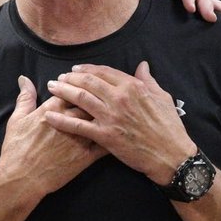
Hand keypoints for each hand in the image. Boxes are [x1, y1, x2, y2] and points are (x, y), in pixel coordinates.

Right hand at [0, 76, 105, 195]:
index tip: (82, 85)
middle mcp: (69, 121)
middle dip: (97, 96)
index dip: (79, 85)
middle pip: (90, 101)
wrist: (22, 178)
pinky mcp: (86, 156)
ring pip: (100, 120)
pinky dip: (114, 137)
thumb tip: (25, 79)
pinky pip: (105, 145)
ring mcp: (79, 138)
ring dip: (109, 114)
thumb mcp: (17, 120)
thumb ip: (25, 97)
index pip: (72, 89)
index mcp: (52, 110)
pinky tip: (121, 133)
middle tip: (103, 95)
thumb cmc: (17, 149)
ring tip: (115, 110)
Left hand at [44, 61, 192, 183]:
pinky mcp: (105, 136)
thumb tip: (142, 65)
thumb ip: (149, 80)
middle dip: (70, 78)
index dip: (87, 69)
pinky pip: (78, 126)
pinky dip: (62, 120)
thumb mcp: (162, 97)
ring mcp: (111, 117)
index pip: (104, 72)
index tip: (75, 70)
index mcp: (133, 87)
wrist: (171, 155)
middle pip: (88, 82)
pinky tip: (49, 116)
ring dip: (63, 92)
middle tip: (58, 78)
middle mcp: (119, 98)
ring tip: (52, 89)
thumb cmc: (169, 127)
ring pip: (80, 99)